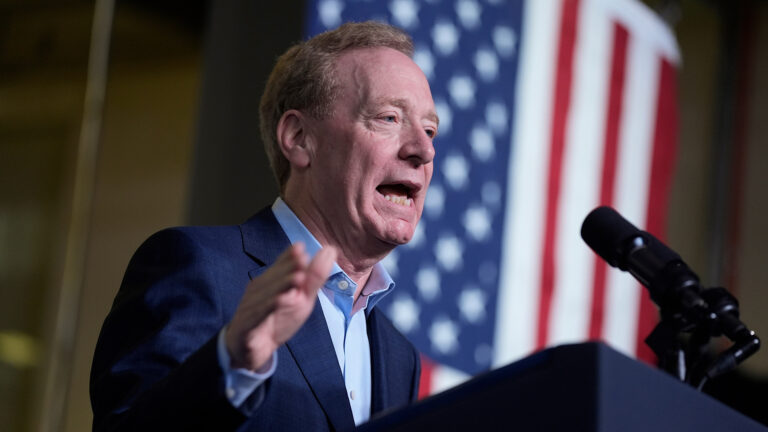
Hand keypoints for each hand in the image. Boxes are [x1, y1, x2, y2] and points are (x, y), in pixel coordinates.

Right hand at [225, 243, 336, 370]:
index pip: (280, 266)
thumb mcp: (302, 299)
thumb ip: (314, 277)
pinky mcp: (246, 326)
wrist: (252, 351)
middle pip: (274, 278)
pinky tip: (279, 301)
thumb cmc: (277, 319)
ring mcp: (250, 307)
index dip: (289, 257)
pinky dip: (268, 308)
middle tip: (302, 258)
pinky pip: (257, 316)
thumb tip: (330, 249)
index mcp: (271, 281)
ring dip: (281, 285)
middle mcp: (258, 290)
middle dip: (288, 267)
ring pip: (266, 295)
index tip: (301, 247)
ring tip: (298, 278)